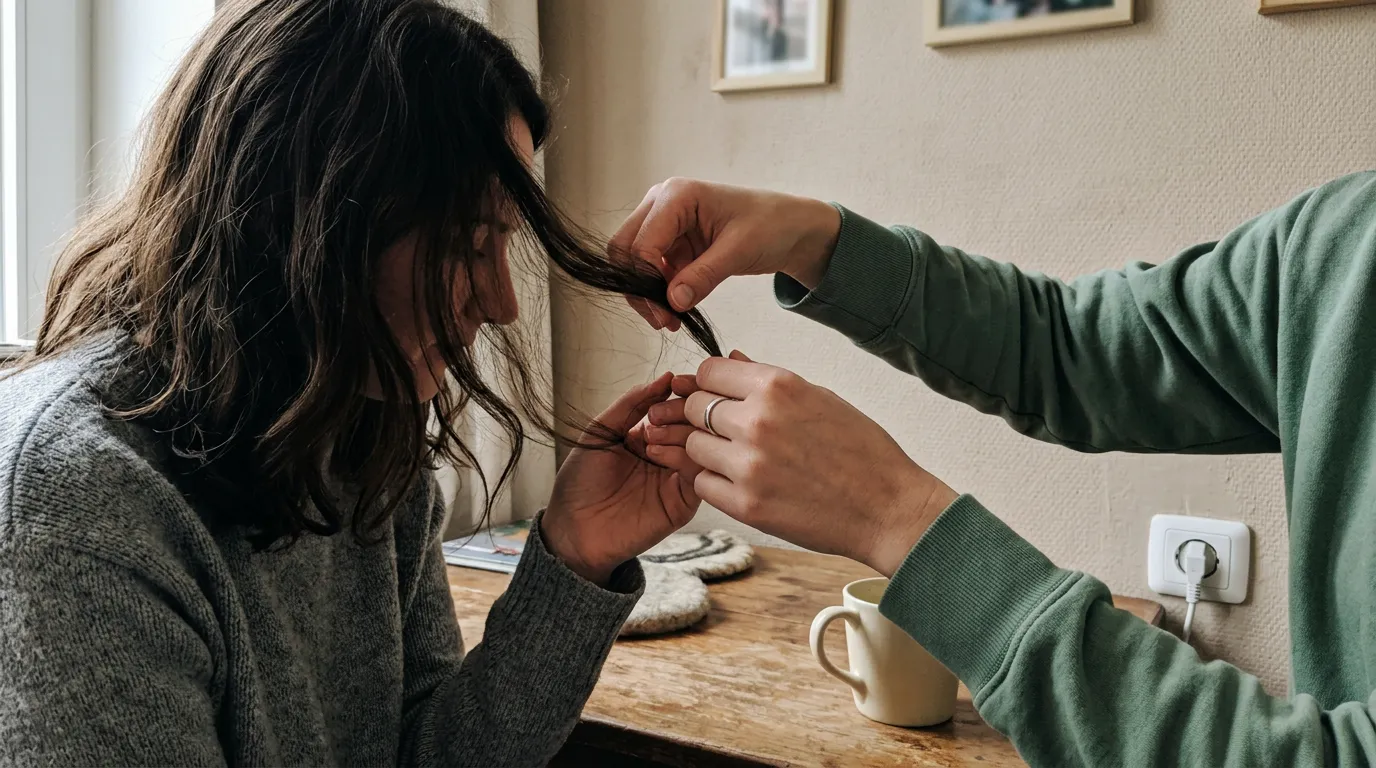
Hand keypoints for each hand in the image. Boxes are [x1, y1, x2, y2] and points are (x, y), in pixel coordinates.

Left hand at [542, 374, 702, 585]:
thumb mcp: (601, 432)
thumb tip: (665, 377)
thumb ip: (631, 404)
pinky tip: (661, 457)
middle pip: (696, 424)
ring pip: (703, 448)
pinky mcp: (684, 503)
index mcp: (650, 435)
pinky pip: (701, 477)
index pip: (679, 407)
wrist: (573, 530)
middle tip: (659, 415)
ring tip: (653, 438)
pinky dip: (687, 461)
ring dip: (683, 435)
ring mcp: (678, 479)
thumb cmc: (580, 483)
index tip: (676, 383)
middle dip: (683, 412)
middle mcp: (669, 454)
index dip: (682, 392)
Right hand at [609, 179, 841, 328]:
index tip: (665, 312)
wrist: (790, 228)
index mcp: (676, 195)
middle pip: (625, 250)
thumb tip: (672, 302)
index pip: (641, 243)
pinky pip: (652, 271)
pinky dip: (659, 292)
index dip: (646, 281)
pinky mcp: (672, 243)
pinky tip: (677, 311)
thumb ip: (703, 276)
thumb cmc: (771, 225)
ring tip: (671, 320)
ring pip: (633, 263)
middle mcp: (662, 204)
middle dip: (638, 287)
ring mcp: (664, 224)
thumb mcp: (739, 251)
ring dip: (646, 293)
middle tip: (662, 319)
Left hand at [645, 352, 957, 575]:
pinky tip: (742, 483)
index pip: (709, 372)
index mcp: (777, 387)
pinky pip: (703, 484)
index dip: (710, 384)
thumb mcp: (820, 398)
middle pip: (694, 407)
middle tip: (728, 431)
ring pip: (693, 446)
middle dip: (704, 416)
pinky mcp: (745, 504)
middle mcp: (757, 421)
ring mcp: (748, 464)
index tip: (718, 396)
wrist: (887, 508)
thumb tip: (731, 360)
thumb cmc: (862, 451)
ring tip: (739, 459)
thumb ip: (768, 382)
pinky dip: (715, 482)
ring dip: (709, 451)